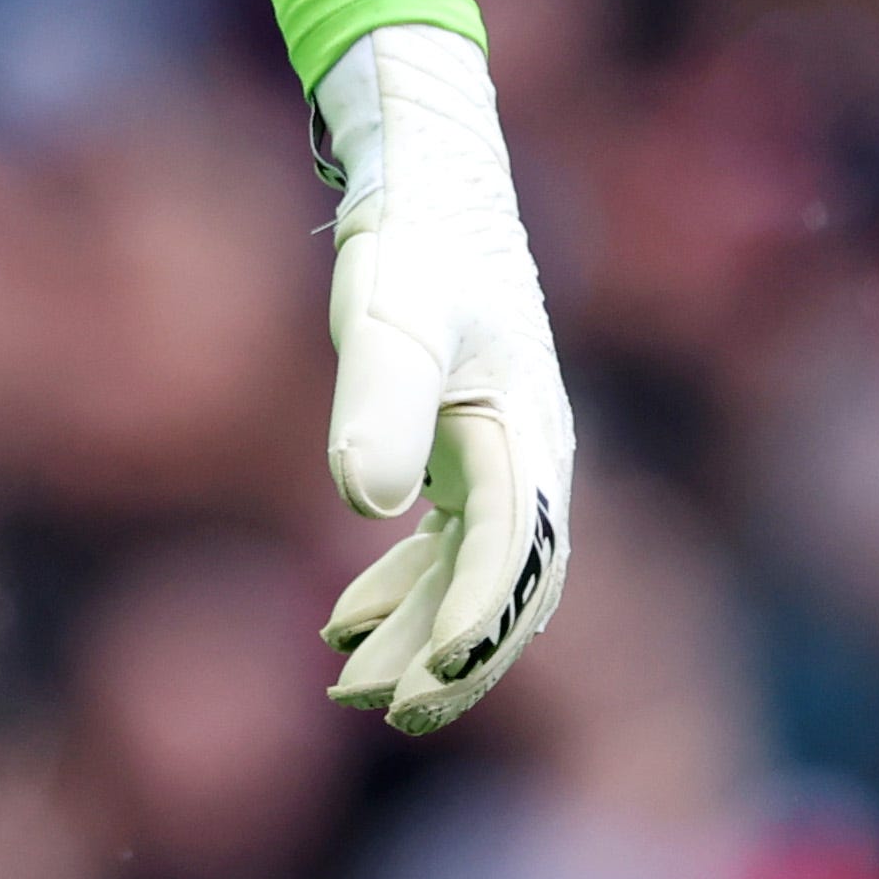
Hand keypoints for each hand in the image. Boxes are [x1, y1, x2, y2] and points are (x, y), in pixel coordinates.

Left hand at [310, 22, 572, 735]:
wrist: (427, 166)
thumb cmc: (413, 236)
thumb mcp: (390, 315)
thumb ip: (378, 403)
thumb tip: (365, 501)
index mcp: (530, 439)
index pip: (509, 561)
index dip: (468, 627)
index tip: (420, 684)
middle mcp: (535, 458)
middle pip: (506, 589)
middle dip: (452, 660)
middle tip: (382, 712)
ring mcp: (507, 453)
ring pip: (477, 575)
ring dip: (422, 635)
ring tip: (351, 688)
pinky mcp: (472, 443)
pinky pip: (454, 542)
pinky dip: (407, 587)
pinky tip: (343, 618)